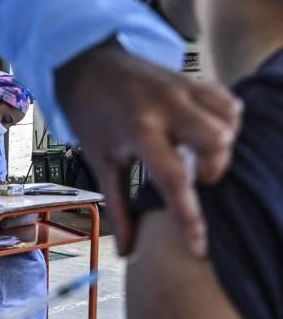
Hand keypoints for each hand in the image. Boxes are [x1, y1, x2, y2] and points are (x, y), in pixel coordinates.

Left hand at [56, 38, 241, 256]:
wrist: (88, 66)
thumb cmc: (93, 117)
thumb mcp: (100, 160)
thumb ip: (118, 206)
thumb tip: (128, 252)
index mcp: (137, 130)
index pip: (172, 179)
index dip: (189, 217)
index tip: (200, 247)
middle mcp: (165, 107)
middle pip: (216, 142)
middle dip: (213, 167)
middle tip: (193, 175)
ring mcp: (182, 89)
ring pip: (229, 120)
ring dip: (222, 145)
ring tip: (197, 154)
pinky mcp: (193, 79)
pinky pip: (229, 101)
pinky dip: (227, 122)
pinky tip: (206, 134)